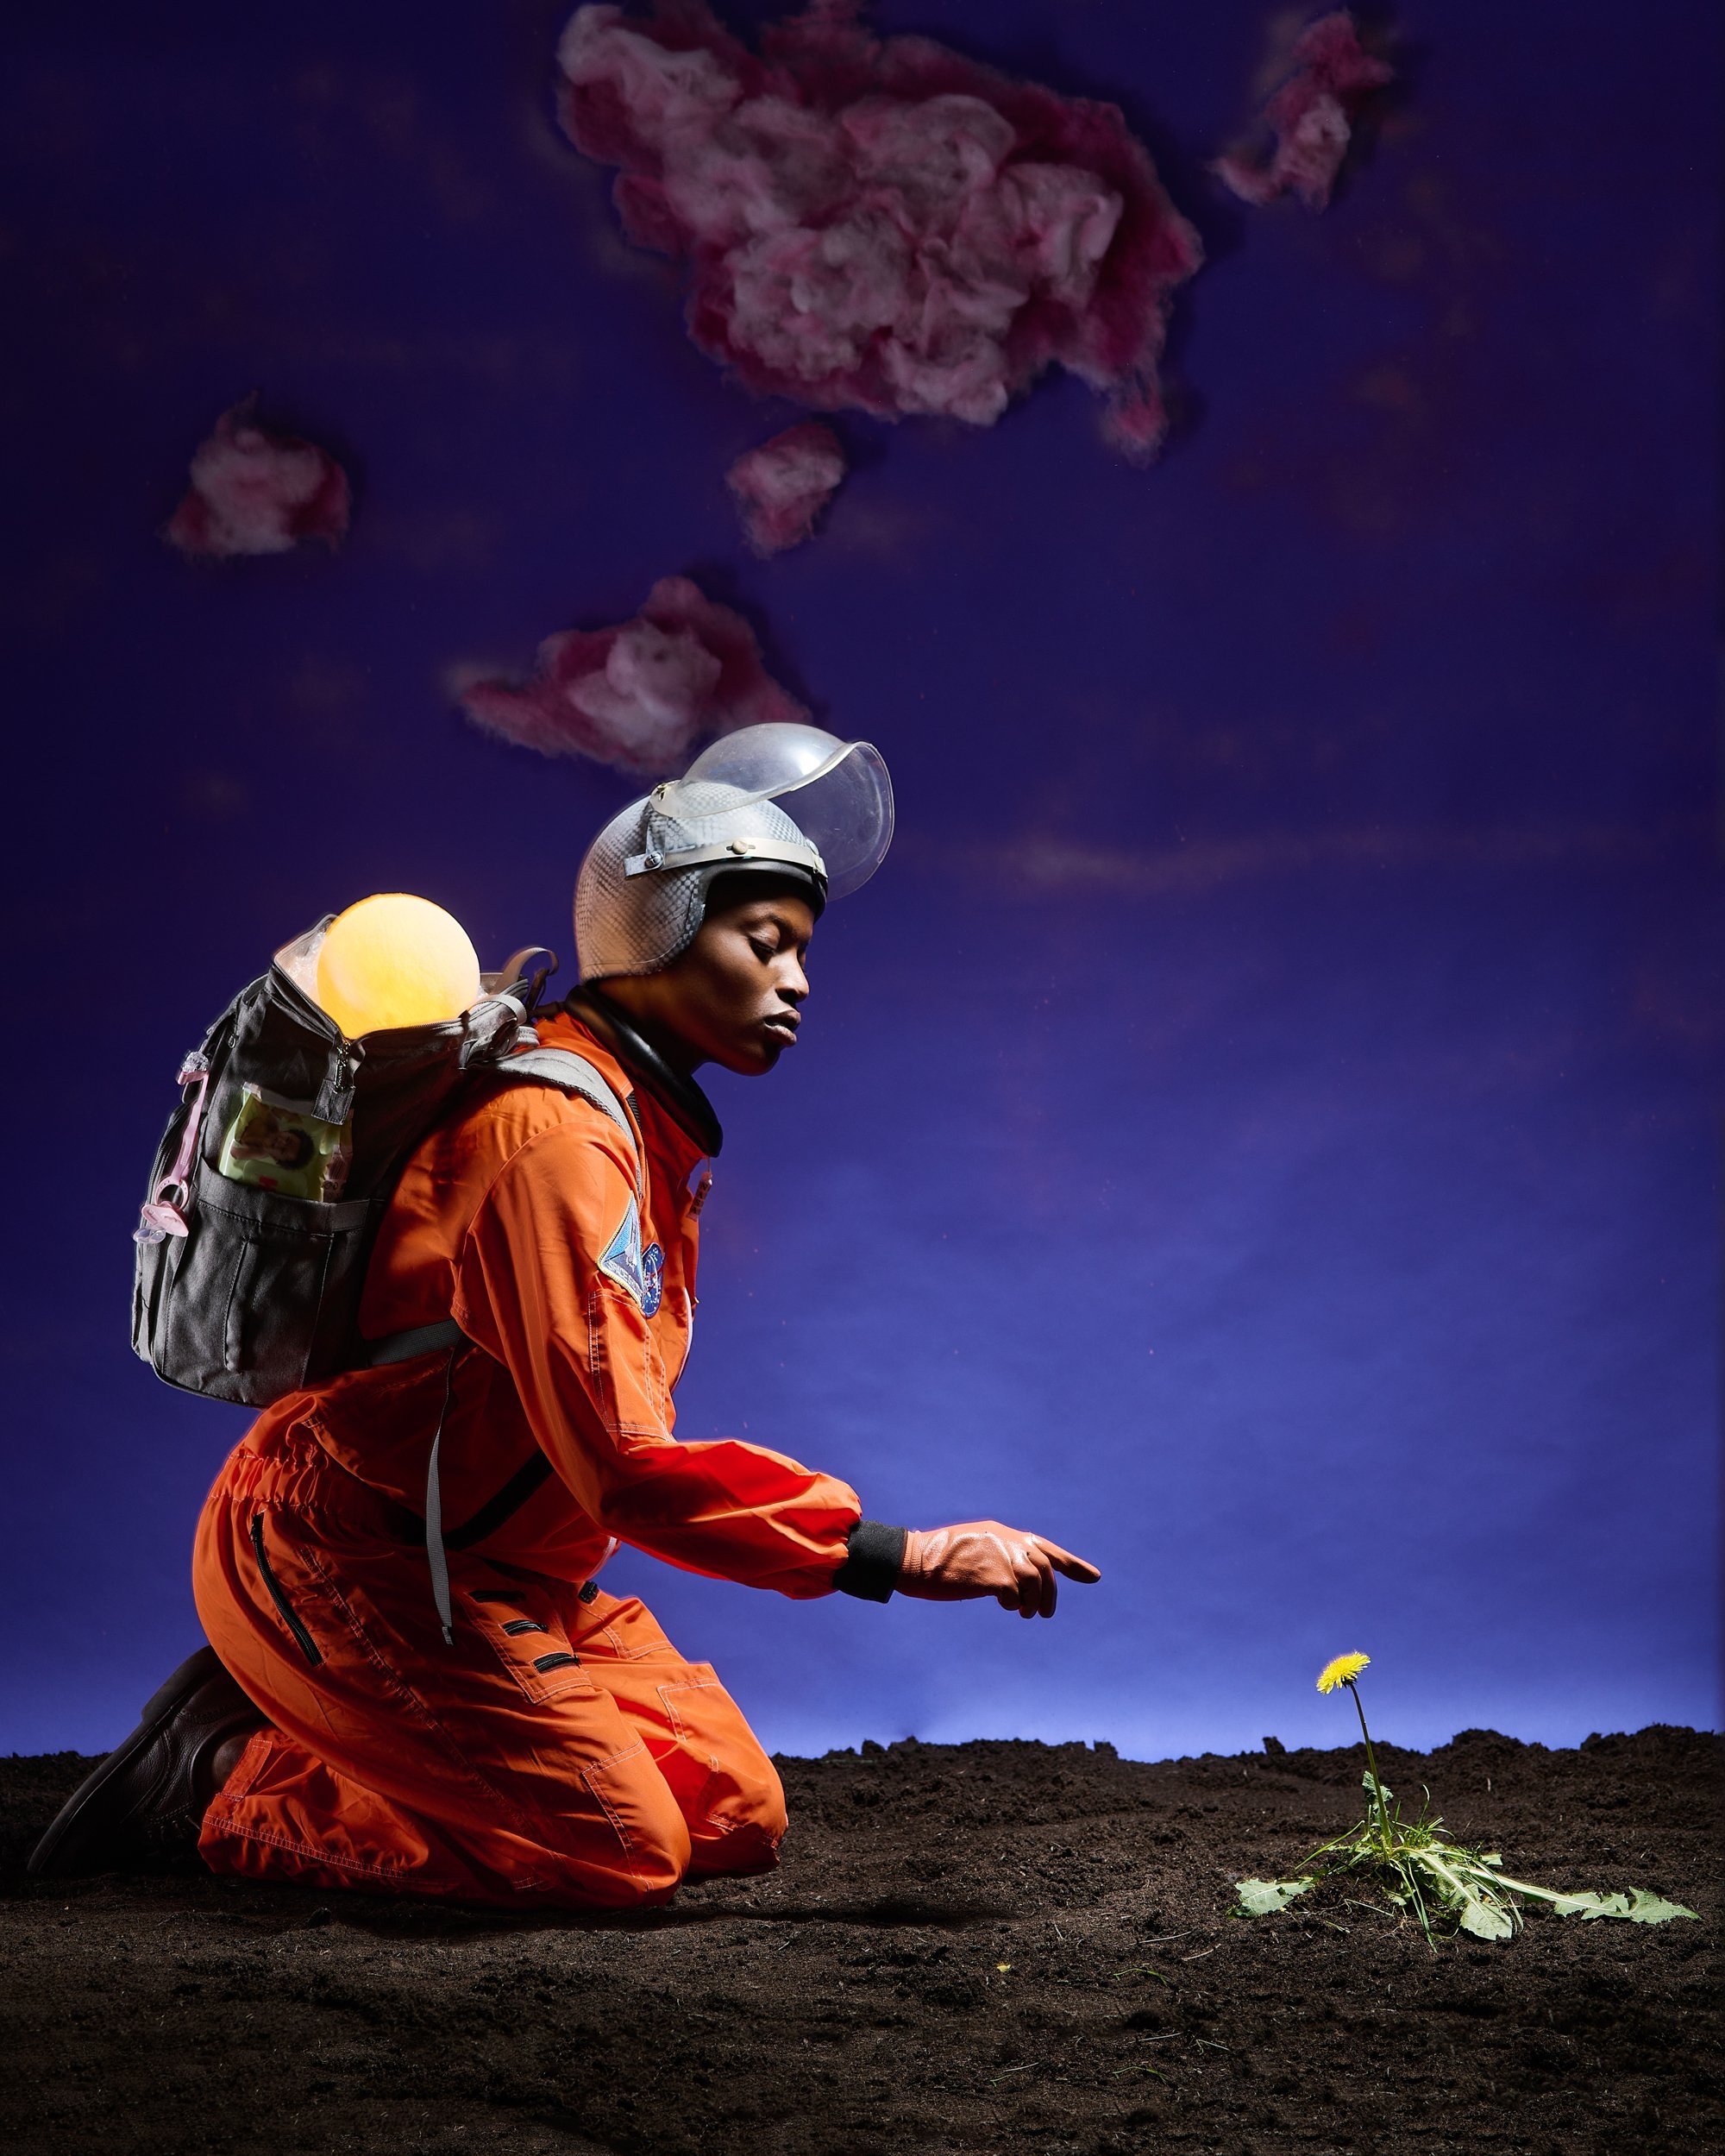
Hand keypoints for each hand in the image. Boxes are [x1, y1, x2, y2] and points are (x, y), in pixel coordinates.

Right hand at [897, 1522, 1101, 1618]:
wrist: (913, 1560)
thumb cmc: (938, 1560)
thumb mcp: (975, 1548)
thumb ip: (998, 1556)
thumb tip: (1018, 1582)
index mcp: (1003, 1533)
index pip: (1045, 1547)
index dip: (1072, 1563)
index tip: (1093, 1577)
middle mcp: (1006, 1540)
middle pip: (1046, 1567)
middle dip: (1051, 1594)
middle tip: (1044, 1614)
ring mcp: (1001, 1555)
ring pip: (1037, 1581)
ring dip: (1035, 1602)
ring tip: (1024, 1614)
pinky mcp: (993, 1575)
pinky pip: (1016, 1595)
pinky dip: (1014, 1604)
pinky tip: (1003, 1606)